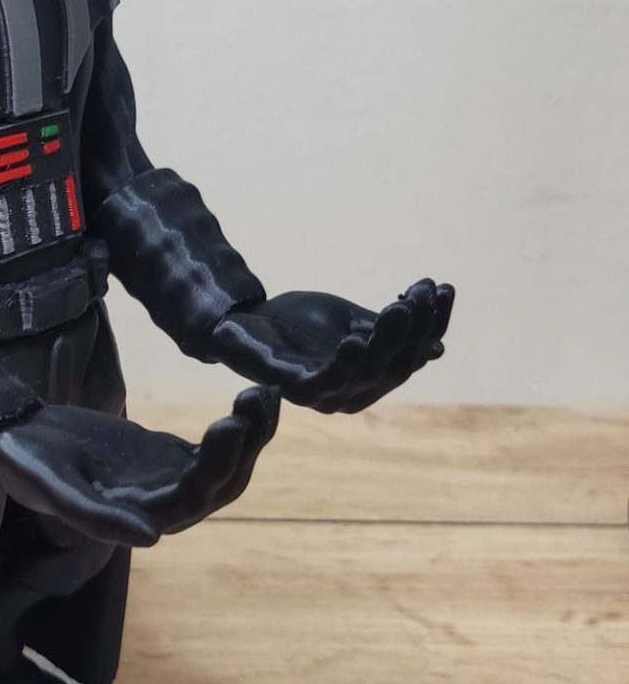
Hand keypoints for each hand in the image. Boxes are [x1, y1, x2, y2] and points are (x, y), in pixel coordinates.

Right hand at [0, 387, 279, 546]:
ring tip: (266, 395)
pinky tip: (256, 397)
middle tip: (259, 400)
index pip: (192, 501)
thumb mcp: (53, 488)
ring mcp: (168, 481)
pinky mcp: (167, 457)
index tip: (231, 424)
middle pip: (220, 487)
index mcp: (136, 518)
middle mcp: (160, 507)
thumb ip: (96, 517)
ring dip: (250, 436)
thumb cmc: (24, 466)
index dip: (218, 467)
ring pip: (225, 469)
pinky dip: (238, 427)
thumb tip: (153, 537)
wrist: (15, 439)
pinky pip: (213, 449)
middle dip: (246, 447)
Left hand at [212, 278, 453, 412]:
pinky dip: (345, 362)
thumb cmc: (296, 324)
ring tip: (399, 307)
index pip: (411, 354)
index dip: (430, 323)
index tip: (443, 286)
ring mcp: (324, 396)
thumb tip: (438, 346)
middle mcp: (353, 395)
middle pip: (395, 364)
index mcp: (370, 380)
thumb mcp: (350, 321)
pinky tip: (356, 338)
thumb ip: (385, 332)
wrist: (241, 323)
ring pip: (367, 371)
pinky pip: (326, 380)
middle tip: (422, 292)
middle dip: (414, 327)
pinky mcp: (295, 390)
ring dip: (387, 338)